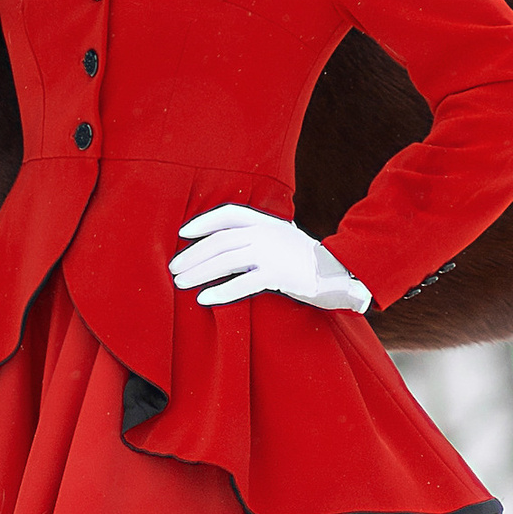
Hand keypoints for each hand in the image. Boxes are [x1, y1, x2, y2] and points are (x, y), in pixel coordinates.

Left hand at [170, 204, 370, 313]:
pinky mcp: (277, 274)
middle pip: (219, 241)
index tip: (183, 233)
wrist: (338, 272)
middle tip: (174, 268)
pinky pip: (242, 284)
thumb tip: (233, 241)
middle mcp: (265, 234)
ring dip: (199, 272)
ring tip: (181, 283)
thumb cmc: (307, 259)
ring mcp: (271, 253)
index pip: (228, 215)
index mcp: (266, 222)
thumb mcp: (284, 237)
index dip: (203, 222)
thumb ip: (262, 235)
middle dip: (193, 255)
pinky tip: (205, 298)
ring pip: (225, 261)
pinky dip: (221, 292)